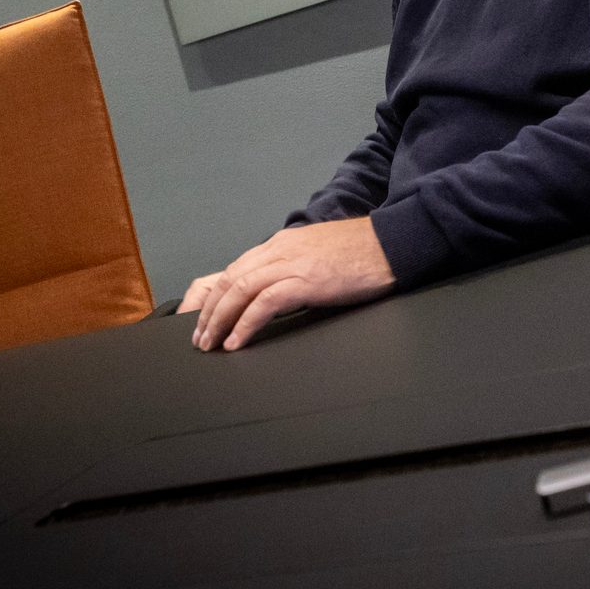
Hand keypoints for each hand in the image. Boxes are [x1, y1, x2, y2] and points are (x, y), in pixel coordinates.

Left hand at [182, 217, 394, 351]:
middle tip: (199, 338)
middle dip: (209, 311)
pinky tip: (237, 341)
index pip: (234, 269)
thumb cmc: (359, 253)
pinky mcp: (307, 281)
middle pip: (230, 279)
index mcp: (281, 244)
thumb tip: (275, 293)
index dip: (212, 295)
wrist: (390, 244)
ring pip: (240, 290)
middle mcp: (280, 250)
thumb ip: (292, 267)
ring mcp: (292, 264)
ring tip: (210, 344)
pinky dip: (245, 324)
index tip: (201, 318)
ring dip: (220, 320)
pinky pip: (265, 303)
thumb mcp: (316, 254)